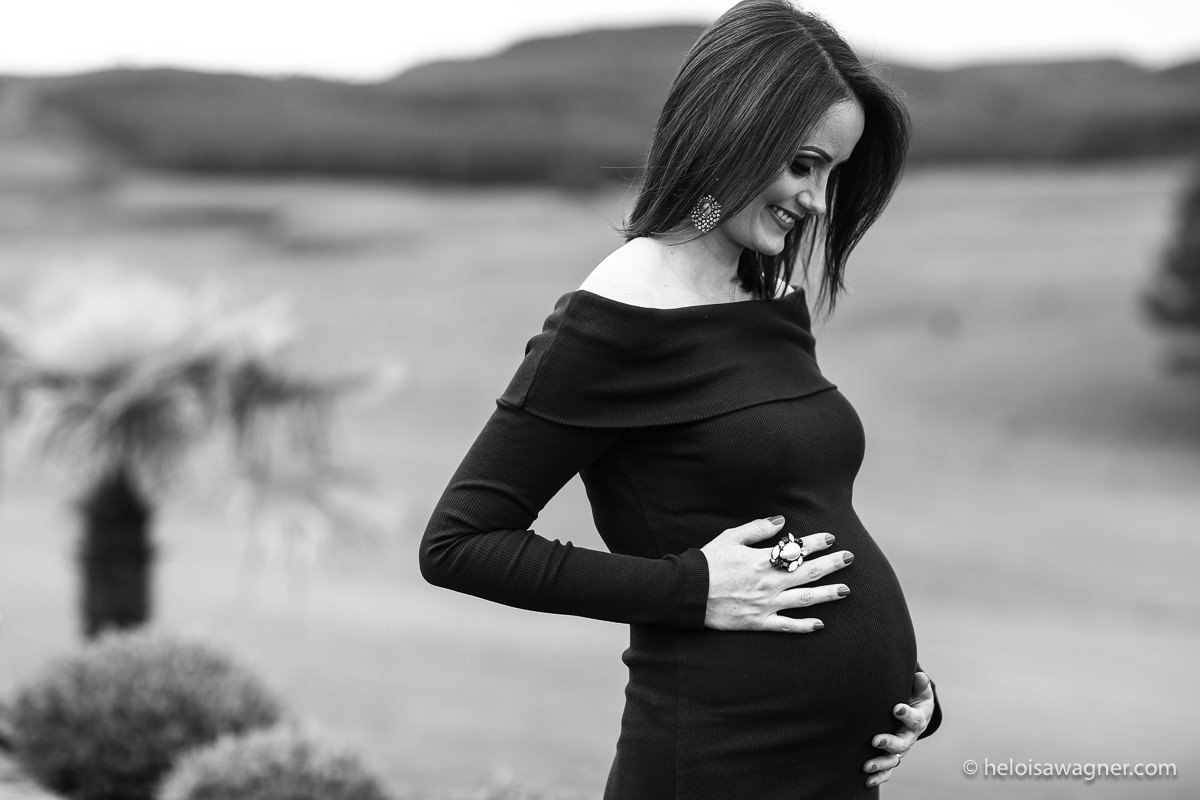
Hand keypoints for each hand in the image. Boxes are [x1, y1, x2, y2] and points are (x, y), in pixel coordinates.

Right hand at [700, 515, 851, 632]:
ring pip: (803, 599)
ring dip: (826, 594)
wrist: (688, 592)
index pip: (796, 549)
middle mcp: (768, 583)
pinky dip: (804, 626)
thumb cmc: (707, 562)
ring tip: (845, 590)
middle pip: (807, 572)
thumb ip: (757, 529)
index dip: (816, 542)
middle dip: (831, 564)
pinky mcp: (758, 622)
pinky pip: (786, 626)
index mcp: (762, 561)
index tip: (831, 538)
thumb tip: (781, 521)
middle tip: (849, 558)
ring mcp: (765, 604)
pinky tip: (820, 624)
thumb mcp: (730, 538)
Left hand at [863, 671, 934, 786]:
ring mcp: (901, 748)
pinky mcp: (893, 755)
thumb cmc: (915, 698)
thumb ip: (920, 684)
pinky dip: (879, 776)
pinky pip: (888, 769)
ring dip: (880, 763)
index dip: (906, 714)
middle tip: (875, 740)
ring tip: (866, 765)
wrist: (917, 714)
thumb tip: (921, 677)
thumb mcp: (920, 690)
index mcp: (917, 720)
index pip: (914, 718)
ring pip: (893, 759)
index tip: (896, 708)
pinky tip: (867, 780)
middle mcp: (909, 737)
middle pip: (902, 743)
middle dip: (889, 742)